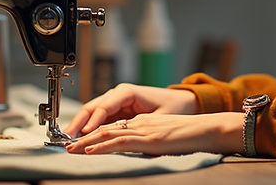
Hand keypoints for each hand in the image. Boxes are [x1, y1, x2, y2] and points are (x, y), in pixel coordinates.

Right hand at [62, 83, 198, 137]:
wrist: (182, 102)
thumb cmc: (173, 107)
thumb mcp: (158, 118)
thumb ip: (139, 125)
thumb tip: (121, 137)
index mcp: (127, 92)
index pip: (104, 106)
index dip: (93, 120)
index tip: (84, 133)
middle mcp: (117, 94)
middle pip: (91, 107)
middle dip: (78, 123)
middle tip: (67, 138)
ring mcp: (114, 102)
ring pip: (90, 113)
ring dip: (79, 126)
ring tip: (69, 140)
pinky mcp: (114, 111)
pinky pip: (97, 119)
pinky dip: (87, 128)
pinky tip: (80, 139)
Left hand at [64, 112, 245, 155]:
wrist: (208, 128)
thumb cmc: (193, 135)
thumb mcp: (167, 138)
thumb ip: (151, 142)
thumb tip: (139, 150)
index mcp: (144, 123)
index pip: (113, 127)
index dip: (94, 134)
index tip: (80, 143)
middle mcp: (140, 123)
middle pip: (105, 128)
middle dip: (84, 137)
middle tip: (66, 145)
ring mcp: (143, 129)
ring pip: (108, 133)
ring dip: (86, 142)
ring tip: (71, 149)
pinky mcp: (148, 138)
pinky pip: (120, 141)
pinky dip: (102, 146)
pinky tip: (91, 150)